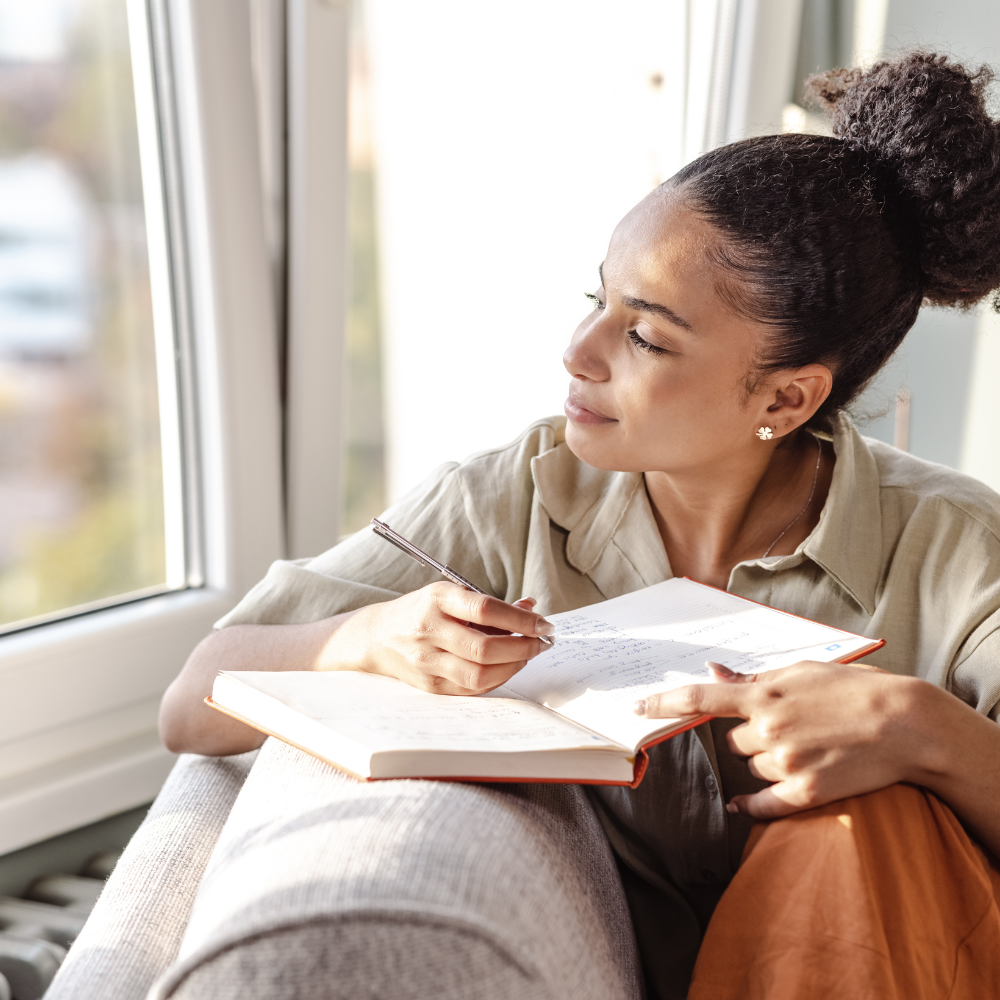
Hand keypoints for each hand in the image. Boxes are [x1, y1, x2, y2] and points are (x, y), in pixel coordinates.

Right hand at [330, 582, 553, 694]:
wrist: (378, 637)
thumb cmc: (422, 611)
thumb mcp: (452, 595)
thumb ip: (492, 605)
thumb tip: (532, 610)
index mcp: (437, 600)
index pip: (486, 610)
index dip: (521, 619)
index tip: (544, 623)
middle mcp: (429, 631)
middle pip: (485, 648)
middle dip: (523, 647)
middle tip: (542, 642)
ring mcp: (427, 661)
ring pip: (480, 674)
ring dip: (514, 666)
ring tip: (527, 655)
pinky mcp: (431, 685)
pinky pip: (472, 688)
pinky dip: (497, 679)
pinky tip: (508, 668)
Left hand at [636, 660, 933, 818]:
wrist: (906, 725)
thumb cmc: (854, 691)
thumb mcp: (803, 672)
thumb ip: (755, 679)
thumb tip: (713, 673)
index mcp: (765, 694)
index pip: (701, 699)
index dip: (663, 703)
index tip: (636, 708)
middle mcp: (769, 729)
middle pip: (733, 742)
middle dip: (751, 737)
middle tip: (788, 729)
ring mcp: (786, 762)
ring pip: (751, 769)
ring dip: (766, 762)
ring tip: (808, 748)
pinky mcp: (806, 792)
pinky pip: (761, 805)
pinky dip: (748, 805)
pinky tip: (739, 805)